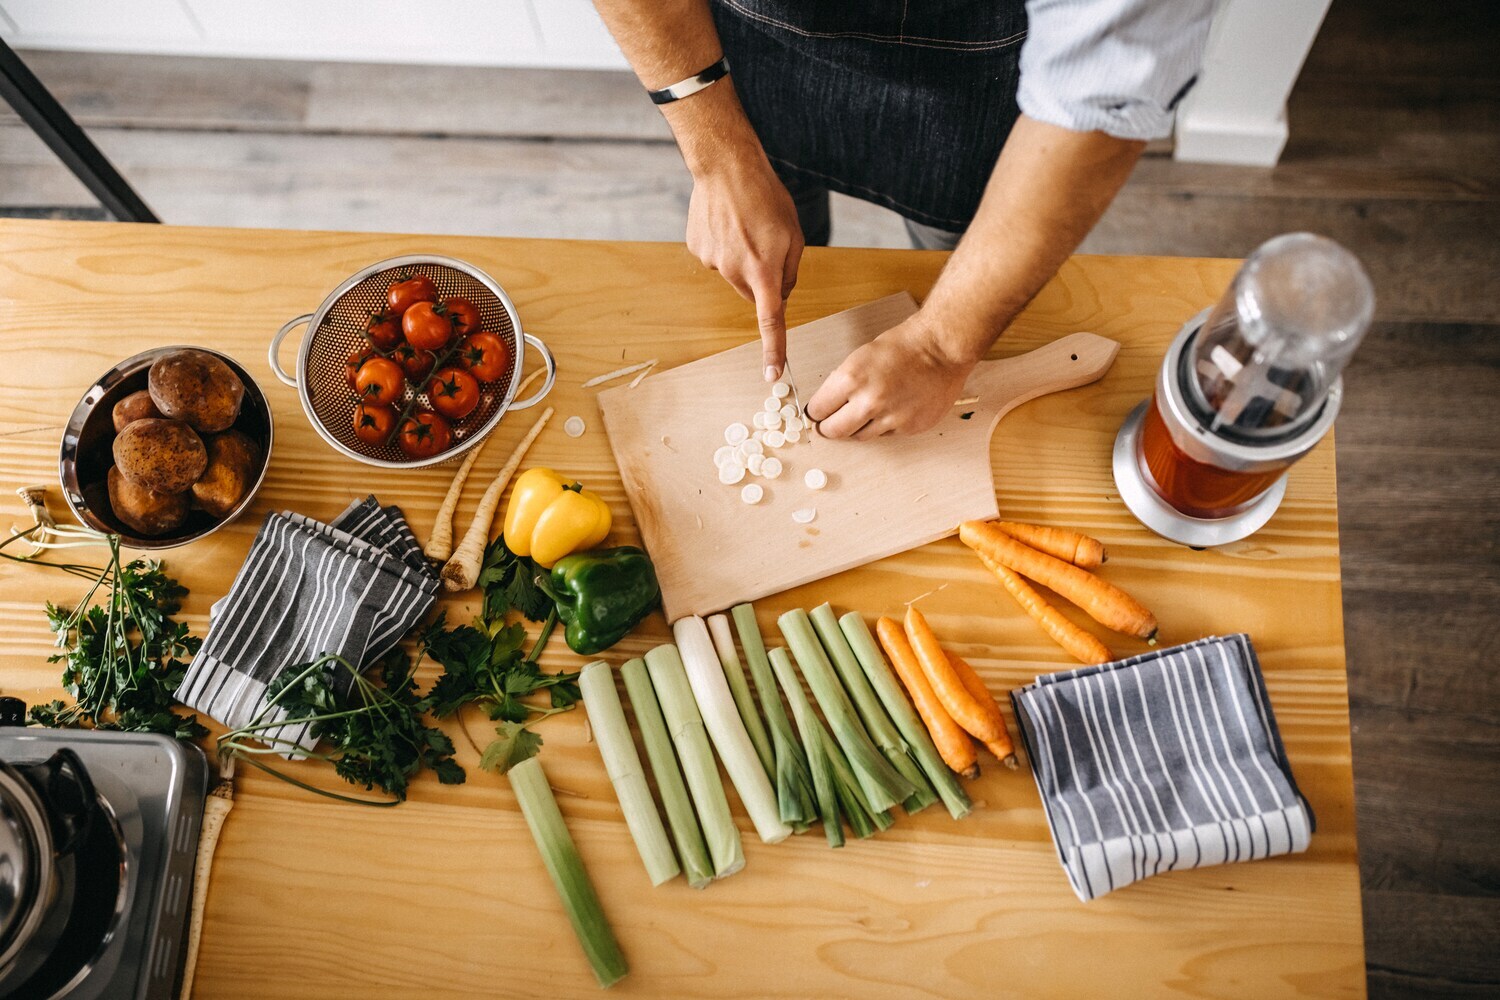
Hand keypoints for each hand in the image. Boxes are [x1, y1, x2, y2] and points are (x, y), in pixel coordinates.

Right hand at [685, 158, 803, 380]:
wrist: (725, 166)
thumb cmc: (766, 196)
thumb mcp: (793, 234)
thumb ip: (791, 270)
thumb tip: (781, 296)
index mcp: (764, 271)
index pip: (771, 321)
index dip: (773, 350)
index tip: (772, 375)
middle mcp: (735, 272)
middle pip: (752, 293)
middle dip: (761, 279)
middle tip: (766, 244)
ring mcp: (712, 262)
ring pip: (734, 275)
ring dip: (742, 259)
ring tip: (744, 225)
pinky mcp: (697, 249)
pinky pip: (716, 258)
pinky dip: (724, 245)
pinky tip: (726, 221)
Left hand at [806, 314, 976, 439]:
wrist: (941, 349)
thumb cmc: (903, 346)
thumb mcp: (860, 356)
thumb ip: (842, 383)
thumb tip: (827, 404)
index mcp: (851, 379)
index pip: (818, 409)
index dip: (816, 411)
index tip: (817, 413)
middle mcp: (869, 402)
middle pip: (834, 431)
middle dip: (828, 427)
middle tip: (829, 424)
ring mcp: (891, 418)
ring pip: (859, 436)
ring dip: (857, 427)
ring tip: (866, 410)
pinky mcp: (908, 428)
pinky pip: (885, 434)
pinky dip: (883, 425)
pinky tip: (890, 408)